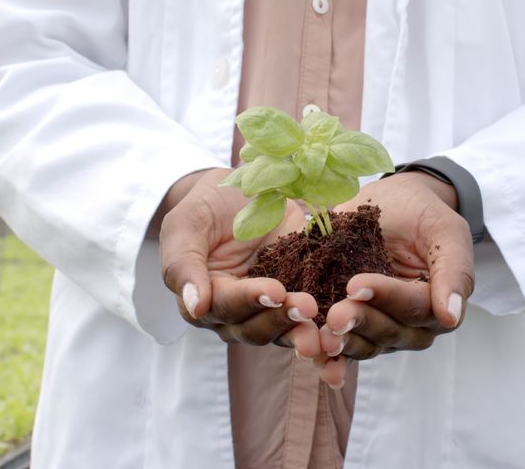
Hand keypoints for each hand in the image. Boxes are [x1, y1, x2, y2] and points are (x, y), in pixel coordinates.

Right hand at [159, 168, 321, 358]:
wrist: (242, 192)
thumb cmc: (206, 206)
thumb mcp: (186, 225)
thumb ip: (184, 264)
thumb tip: (195, 307)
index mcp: (205, 299)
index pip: (226, 307)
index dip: (250, 300)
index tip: (274, 291)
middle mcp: (236, 314)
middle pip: (256, 328)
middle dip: (282, 319)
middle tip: (307, 306)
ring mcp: (269, 310)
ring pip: (284, 331)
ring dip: (304, 330)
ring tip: (324, 322)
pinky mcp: (298, 296)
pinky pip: (310, 321)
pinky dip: (325, 330)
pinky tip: (340, 332)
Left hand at [317, 172, 474, 386]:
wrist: (389, 204)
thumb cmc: (420, 213)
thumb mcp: (445, 231)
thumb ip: (454, 271)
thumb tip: (451, 317)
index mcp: (438, 304)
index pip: (414, 308)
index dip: (386, 298)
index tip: (356, 285)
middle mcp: (411, 325)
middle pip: (389, 331)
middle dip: (360, 322)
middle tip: (335, 314)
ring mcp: (380, 328)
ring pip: (365, 344)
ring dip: (342, 342)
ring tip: (319, 334)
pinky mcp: (352, 327)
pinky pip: (341, 345)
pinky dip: (326, 353)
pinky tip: (308, 353)